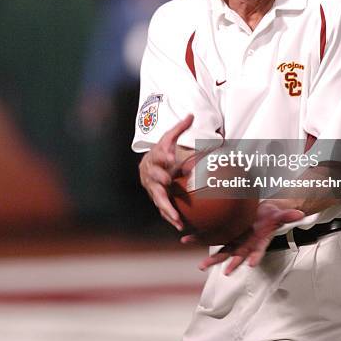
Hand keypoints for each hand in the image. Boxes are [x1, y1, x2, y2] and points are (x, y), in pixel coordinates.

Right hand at [139, 114, 193, 229]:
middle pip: (154, 176)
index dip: (164, 155)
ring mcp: (152, 187)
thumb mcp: (170, 138)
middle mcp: (151, 173)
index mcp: (155, 157)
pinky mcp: (156, 198)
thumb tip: (192, 114)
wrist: (148, 165)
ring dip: (166, 206)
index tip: (172, 157)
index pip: (159, 154)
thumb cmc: (163, 151)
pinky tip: (180, 225)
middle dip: (160, 178)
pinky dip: (169, 217)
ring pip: (157, 197)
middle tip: (168, 181)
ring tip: (176, 216)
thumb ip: (180, 128)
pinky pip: (162, 209)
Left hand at [182, 202, 303, 274]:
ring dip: (212, 259)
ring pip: (222, 251)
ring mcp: (234, 240)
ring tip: (201, 266)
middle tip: (224, 272)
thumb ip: (289, 215)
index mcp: (258, 240)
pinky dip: (200, 237)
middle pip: (236, 255)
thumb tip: (301, 214)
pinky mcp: (225, 232)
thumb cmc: (270, 215)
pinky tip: (186, 237)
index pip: (258, 250)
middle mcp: (245, 243)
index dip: (255, 256)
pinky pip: (211, 236)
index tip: (251, 264)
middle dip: (230, 263)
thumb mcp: (280, 214)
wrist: (259, 213)